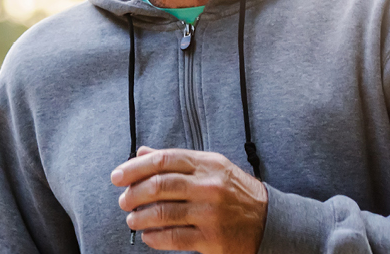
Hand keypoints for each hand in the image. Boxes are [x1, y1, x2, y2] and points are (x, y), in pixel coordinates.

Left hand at [110, 146, 267, 253]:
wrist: (272, 222)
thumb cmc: (235, 193)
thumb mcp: (211, 168)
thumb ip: (177, 161)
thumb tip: (142, 152)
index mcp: (207, 165)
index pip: (163, 160)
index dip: (134, 167)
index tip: (117, 176)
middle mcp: (209, 186)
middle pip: (158, 186)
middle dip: (133, 194)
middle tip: (123, 201)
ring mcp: (211, 213)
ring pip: (162, 213)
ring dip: (139, 218)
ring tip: (132, 220)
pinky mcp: (213, 239)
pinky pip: (173, 238)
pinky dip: (154, 237)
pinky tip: (148, 236)